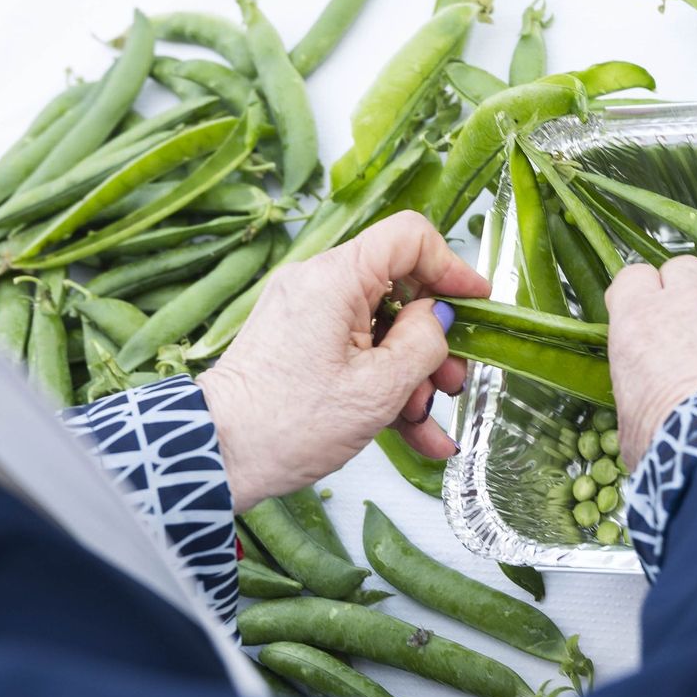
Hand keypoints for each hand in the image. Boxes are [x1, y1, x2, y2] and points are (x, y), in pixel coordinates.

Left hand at [196, 211, 490, 511]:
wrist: (218, 458)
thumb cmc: (286, 424)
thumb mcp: (378, 388)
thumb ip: (423, 343)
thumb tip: (439, 318)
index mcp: (335, 279)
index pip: (408, 237)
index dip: (451, 266)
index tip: (478, 303)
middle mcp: (317, 286)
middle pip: (398, 289)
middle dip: (435, 340)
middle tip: (454, 381)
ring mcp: (306, 317)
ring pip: (381, 330)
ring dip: (413, 375)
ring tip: (428, 421)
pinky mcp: (299, 347)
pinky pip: (355, 355)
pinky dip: (384, 388)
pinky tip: (417, 435)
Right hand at [605, 255, 696, 467]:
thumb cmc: (675, 442)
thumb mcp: (633, 426)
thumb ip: (639, 399)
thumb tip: (643, 415)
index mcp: (641, 321)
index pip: (632, 278)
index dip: (637, 296)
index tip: (639, 315)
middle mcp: (691, 303)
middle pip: (682, 268)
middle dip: (682, 289)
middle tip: (683, 323)